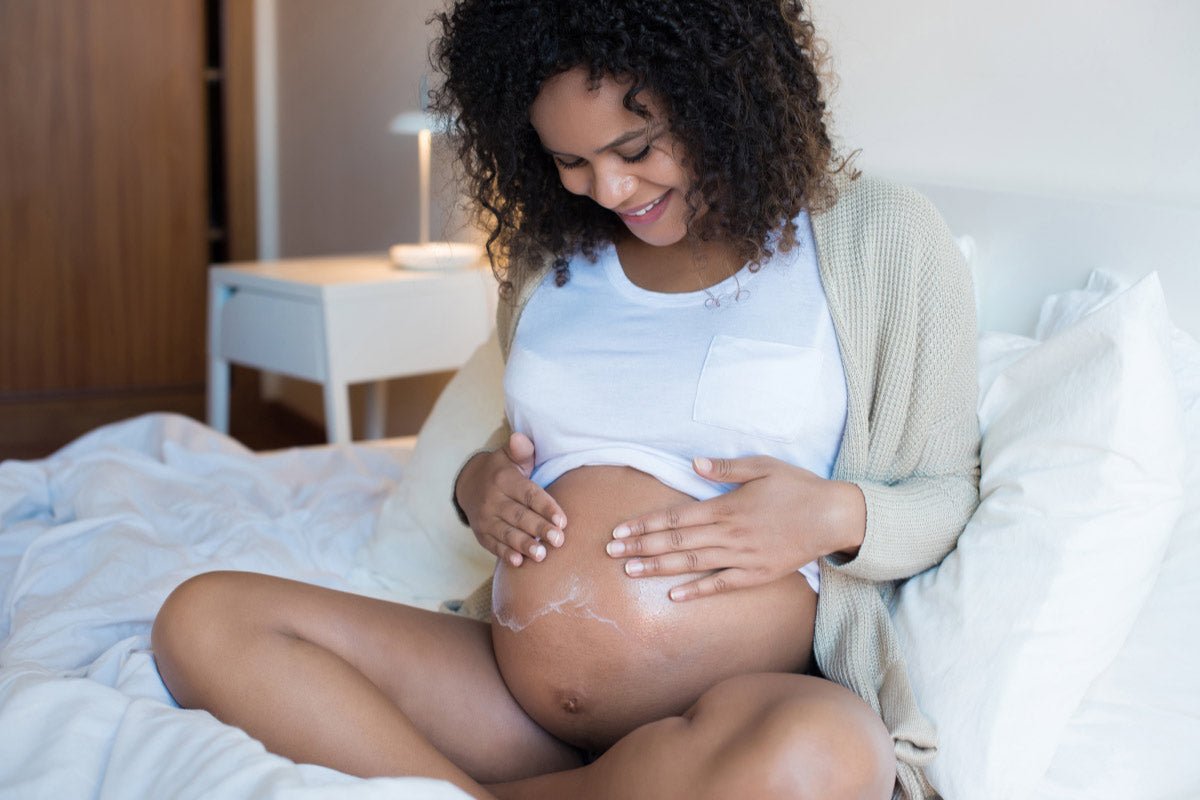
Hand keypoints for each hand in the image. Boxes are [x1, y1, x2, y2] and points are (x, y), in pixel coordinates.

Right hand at [454, 432, 567, 566]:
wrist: (468, 484)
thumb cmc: (501, 470)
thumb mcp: (509, 456)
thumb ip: (520, 450)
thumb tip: (521, 438)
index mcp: (504, 480)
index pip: (528, 494)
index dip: (546, 507)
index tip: (562, 520)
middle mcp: (493, 500)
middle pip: (519, 516)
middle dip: (539, 529)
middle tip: (559, 540)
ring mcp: (485, 518)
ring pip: (507, 533)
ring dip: (524, 545)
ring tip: (542, 555)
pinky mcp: (481, 533)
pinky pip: (493, 545)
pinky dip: (505, 554)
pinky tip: (518, 562)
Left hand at [605, 455, 865, 600]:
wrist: (834, 517)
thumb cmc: (798, 487)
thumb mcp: (763, 466)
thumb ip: (727, 468)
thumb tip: (695, 462)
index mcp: (727, 507)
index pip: (676, 518)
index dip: (644, 524)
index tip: (619, 531)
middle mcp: (730, 534)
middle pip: (676, 543)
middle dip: (640, 547)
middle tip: (610, 553)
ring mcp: (743, 557)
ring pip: (692, 564)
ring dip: (659, 568)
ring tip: (630, 571)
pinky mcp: (757, 574)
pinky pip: (722, 584)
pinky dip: (697, 590)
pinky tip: (674, 596)